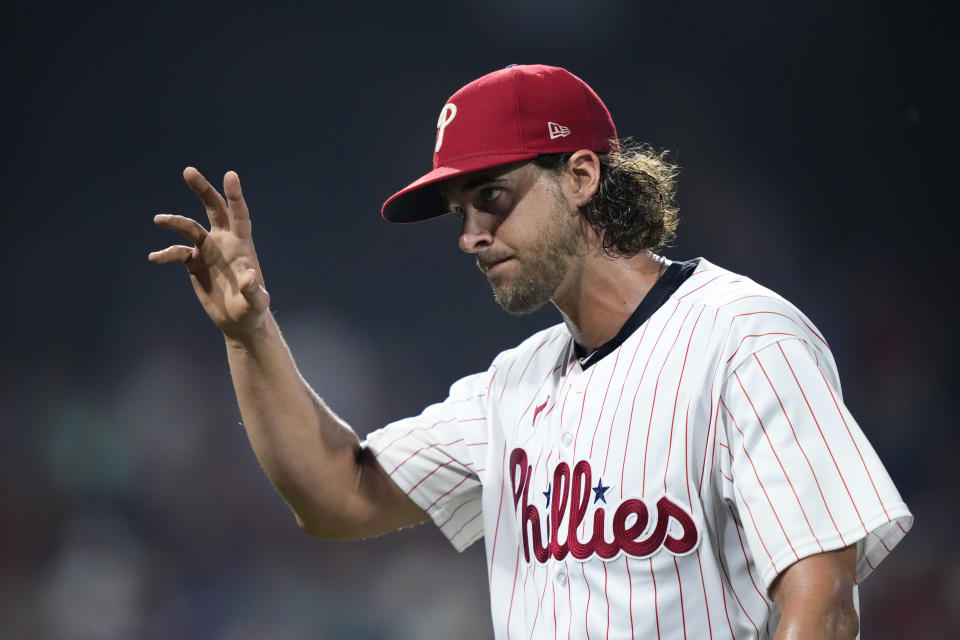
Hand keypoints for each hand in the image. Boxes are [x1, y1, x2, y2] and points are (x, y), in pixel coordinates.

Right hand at [149, 167, 269, 341]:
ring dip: (175, 222)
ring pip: (190, 228)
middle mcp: (224, 242)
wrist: (238, 320)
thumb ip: (253, 291)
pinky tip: (154, 258)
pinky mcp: (194, 264)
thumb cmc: (252, 310)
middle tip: (188, 171)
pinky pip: (177, 253)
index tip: (230, 175)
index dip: (235, 196)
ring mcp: (208, 251)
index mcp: (242, 245)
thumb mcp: (256, 303)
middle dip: (203, 190)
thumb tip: (248, 278)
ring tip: (158, 219)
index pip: (239, 215)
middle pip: (214, 209)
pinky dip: (166, 254)